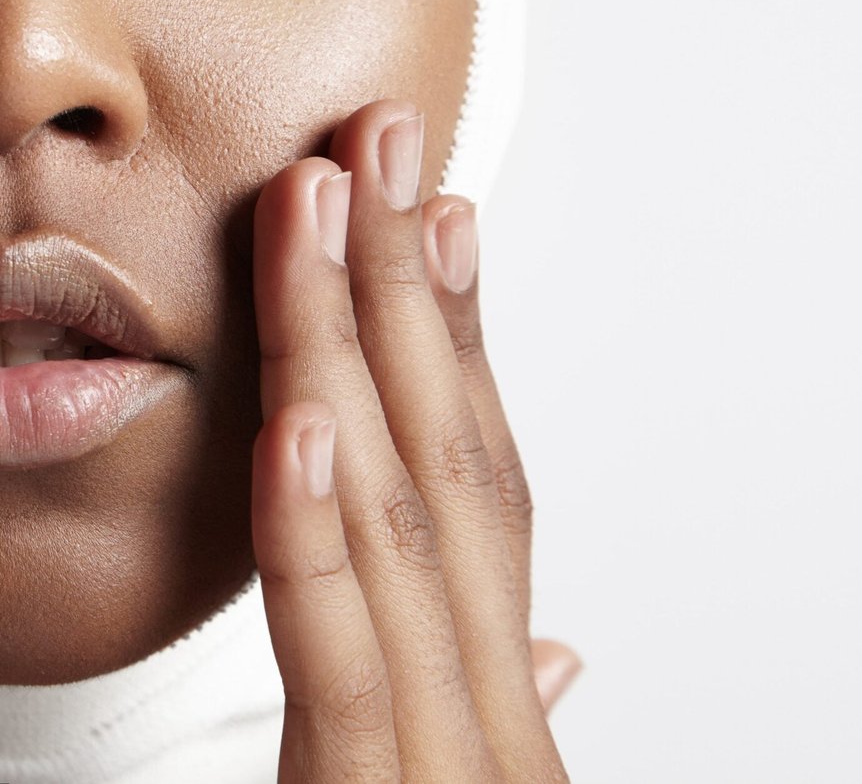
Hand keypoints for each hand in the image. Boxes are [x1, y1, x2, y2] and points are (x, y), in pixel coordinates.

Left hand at [249, 99, 574, 780]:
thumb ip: (506, 708)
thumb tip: (556, 655)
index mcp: (496, 694)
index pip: (486, 484)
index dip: (467, 340)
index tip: (440, 221)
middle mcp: (487, 700)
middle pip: (450, 459)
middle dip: (410, 286)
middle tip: (384, 147)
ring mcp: (446, 750)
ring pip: (396, 516)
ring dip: (357, 347)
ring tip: (326, 210)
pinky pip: (339, 651)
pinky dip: (315, 531)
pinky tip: (297, 417)